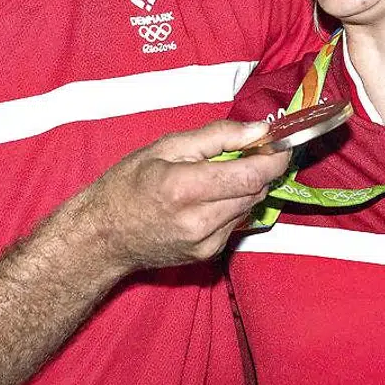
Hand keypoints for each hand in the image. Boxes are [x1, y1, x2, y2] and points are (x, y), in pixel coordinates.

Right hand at [88, 120, 290, 270]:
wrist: (103, 237)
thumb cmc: (127, 185)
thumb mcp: (166, 147)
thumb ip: (218, 136)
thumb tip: (260, 130)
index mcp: (184, 188)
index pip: (250, 175)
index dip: (274, 157)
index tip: (282, 142)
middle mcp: (198, 221)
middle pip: (255, 191)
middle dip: (262, 168)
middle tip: (253, 150)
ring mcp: (204, 243)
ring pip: (249, 206)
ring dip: (247, 186)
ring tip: (223, 173)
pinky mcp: (208, 255)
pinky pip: (236, 222)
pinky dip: (233, 205)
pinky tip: (210, 198)